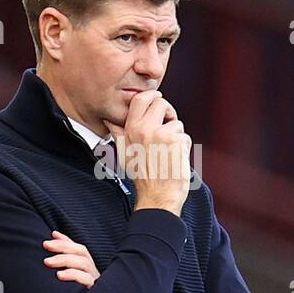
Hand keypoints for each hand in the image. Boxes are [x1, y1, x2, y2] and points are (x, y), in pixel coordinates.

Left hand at [41, 231, 99, 287]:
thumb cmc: (76, 291)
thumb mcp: (68, 273)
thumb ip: (63, 254)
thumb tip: (54, 234)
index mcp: (86, 266)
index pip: (77, 248)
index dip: (64, 241)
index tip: (49, 238)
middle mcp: (92, 270)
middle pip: (81, 252)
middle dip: (63, 246)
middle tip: (45, 245)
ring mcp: (94, 279)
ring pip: (84, 263)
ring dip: (64, 259)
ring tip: (47, 262)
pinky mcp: (94, 289)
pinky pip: (86, 279)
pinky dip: (73, 275)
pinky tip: (59, 275)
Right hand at [103, 90, 191, 216]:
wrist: (157, 196)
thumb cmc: (143, 177)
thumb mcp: (123, 154)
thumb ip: (118, 134)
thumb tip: (108, 121)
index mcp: (131, 130)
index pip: (140, 99)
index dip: (151, 96)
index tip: (157, 99)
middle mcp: (145, 129)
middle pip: (161, 102)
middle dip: (168, 112)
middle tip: (168, 126)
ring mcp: (161, 134)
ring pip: (176, 122)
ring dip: (176, 135)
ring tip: (168, 151)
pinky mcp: (176, 141)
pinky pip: (185, 136)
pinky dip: (183, 146)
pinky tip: (175, 158)